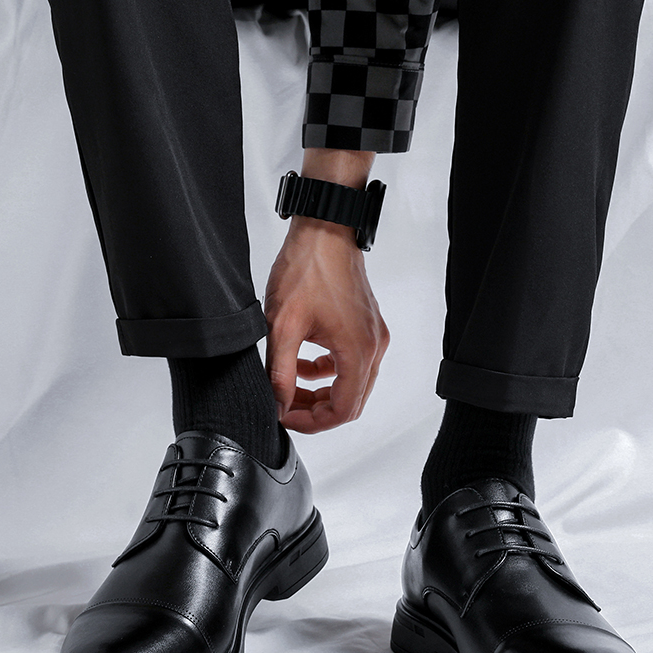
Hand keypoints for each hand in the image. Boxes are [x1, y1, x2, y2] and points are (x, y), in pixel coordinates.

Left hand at [264, 216, 389, 433]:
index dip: (313, 422)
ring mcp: (374, 335)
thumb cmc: (307, 268)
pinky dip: (329, 371)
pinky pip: (352, 362)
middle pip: (351, 401)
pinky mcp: (367, 325)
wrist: (325, 230)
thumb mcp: (283, 326)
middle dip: (316, 410)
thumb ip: (280, 372)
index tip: (286, 417)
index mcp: (358, 350)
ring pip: (352, 383)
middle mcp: (373, 346)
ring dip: (322, 391)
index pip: (344, 410)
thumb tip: (279, 405)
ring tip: (290, 386)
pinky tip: (303, 362)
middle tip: (285, 406)